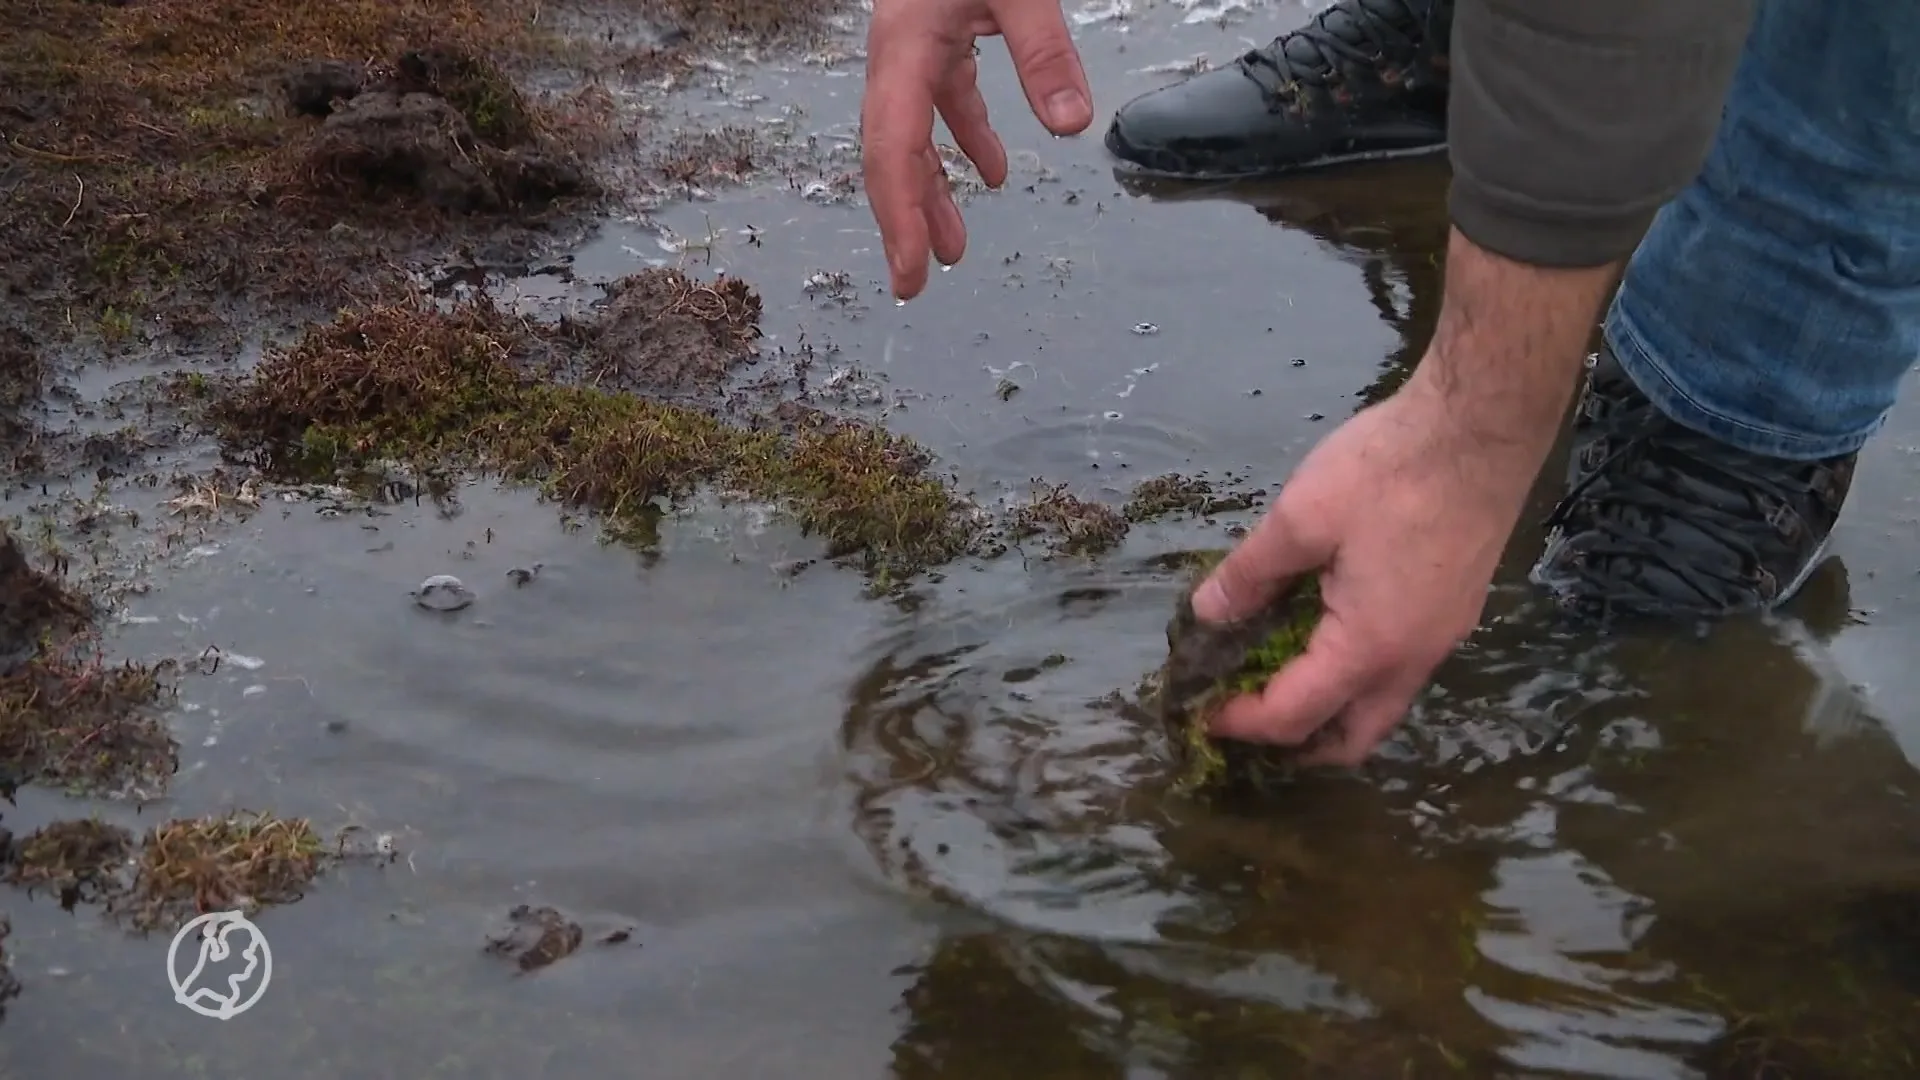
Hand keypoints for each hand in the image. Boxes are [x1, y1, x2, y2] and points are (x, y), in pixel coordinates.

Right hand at [861, 0, 1092, 299]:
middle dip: (903, 221)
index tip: (911, 267)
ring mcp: (913, 46)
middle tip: (913, 283)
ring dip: (933, 192)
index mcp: (904, 46)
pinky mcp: (937, 34)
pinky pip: (944, 103)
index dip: (899, 214)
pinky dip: (966, 141)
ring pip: (915, 135)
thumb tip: (1071, 123)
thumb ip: (1044, 51)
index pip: (893, 146)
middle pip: (892, 153)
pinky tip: (994, 174)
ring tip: (952, 248)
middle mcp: (897, 53)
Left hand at [1190, 381, 1539, 766]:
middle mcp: (1413, 659)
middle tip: (1246, 718)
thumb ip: (1250, 574)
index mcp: (1369, 647)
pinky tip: (1327, 635)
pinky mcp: (1455, 608)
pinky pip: (1402, 669)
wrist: (1483, 426)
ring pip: (1383, 705)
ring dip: (1332, 710)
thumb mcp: (1302, 518)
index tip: (1201, 710)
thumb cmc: (1390, 470)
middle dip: (1297, 743)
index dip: (1242, 722)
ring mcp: (1443, 636)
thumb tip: (1207, 614)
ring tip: (1280, 680)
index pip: (1295, 715)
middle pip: (1353, 737)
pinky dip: (1359, 676)